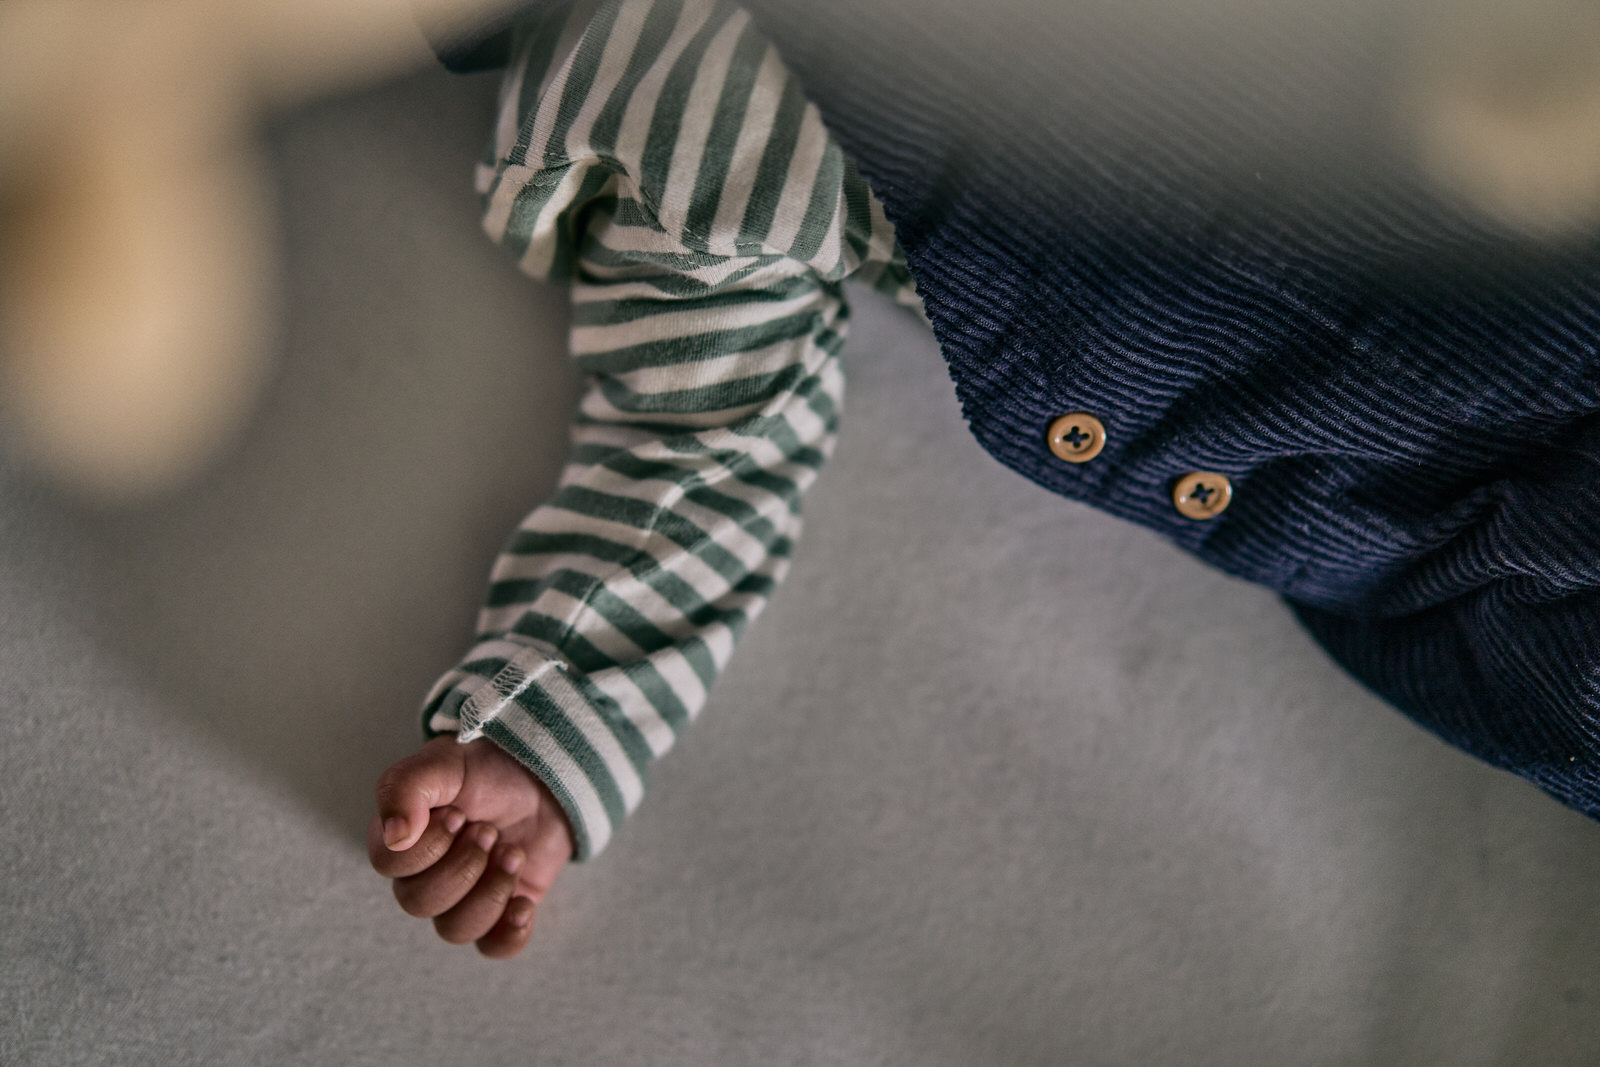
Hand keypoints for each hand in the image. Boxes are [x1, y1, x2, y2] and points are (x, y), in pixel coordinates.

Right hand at [368, 735, 573, 958]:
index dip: (429, 845)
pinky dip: (508, 934)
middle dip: (463, 866)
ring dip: (490, 892)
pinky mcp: (498, 912)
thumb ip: (406, 788)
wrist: (541, 778)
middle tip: (490, 832)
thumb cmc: (485, 769)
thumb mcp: (444, 762)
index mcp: (401, 839)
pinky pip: (492, 948)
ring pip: (454, 930)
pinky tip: (524, 904)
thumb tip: (395, 837)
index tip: (459, 814)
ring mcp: (461, 898)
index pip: (390, 866)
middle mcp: (424, 875)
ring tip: (513, 854)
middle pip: (418, 903)